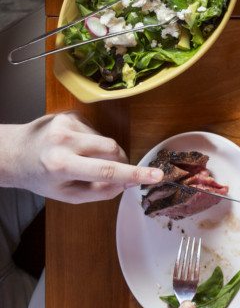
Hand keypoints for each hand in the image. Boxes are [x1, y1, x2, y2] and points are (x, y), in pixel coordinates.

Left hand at [0, 112, 163, 202]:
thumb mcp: (68, 194)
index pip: (106, 170)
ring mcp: (67, 123)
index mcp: (61, 165)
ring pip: (104, 139)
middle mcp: (64, 140)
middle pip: (111, 149)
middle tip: (113, 172)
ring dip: (102, 152)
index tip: (156, 175)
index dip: (134, 174)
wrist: (15, 153)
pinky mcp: (70, 113)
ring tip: (81, 159)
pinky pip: (95, 130)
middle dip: (119, 161)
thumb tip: (128, 183)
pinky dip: (92, 142)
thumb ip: (100, 191)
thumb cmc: (42, 178)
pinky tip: (76, 146)